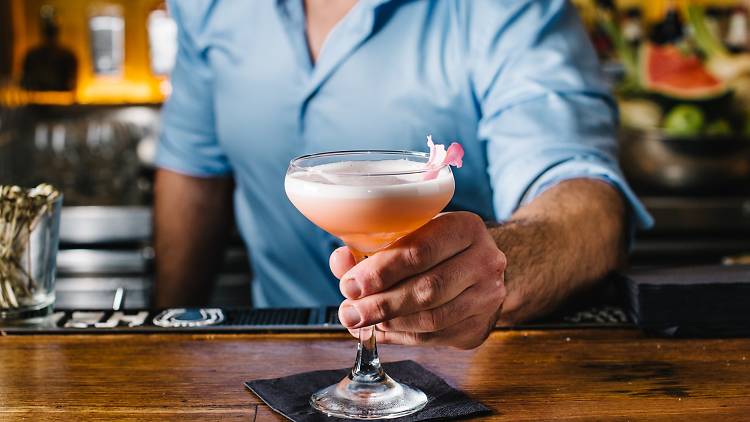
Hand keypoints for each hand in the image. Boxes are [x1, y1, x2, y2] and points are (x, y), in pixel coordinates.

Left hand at [330, 212, 506, 348]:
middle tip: (350, 311)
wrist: (478, 266)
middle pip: (427, 289)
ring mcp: (487, 297)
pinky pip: (435, 337)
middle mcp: (484, 261)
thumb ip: (372, 246)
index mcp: (464, 228)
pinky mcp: (480, 326)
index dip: (381, 271)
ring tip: (361, 321)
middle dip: (381, 304)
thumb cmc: (436, 245)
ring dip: (389, 323)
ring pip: (432, 319)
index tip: (350, 284)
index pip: (420, 251)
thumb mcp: (409, 232)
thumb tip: (341, 261)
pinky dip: (401, 336)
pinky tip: (380, 331)